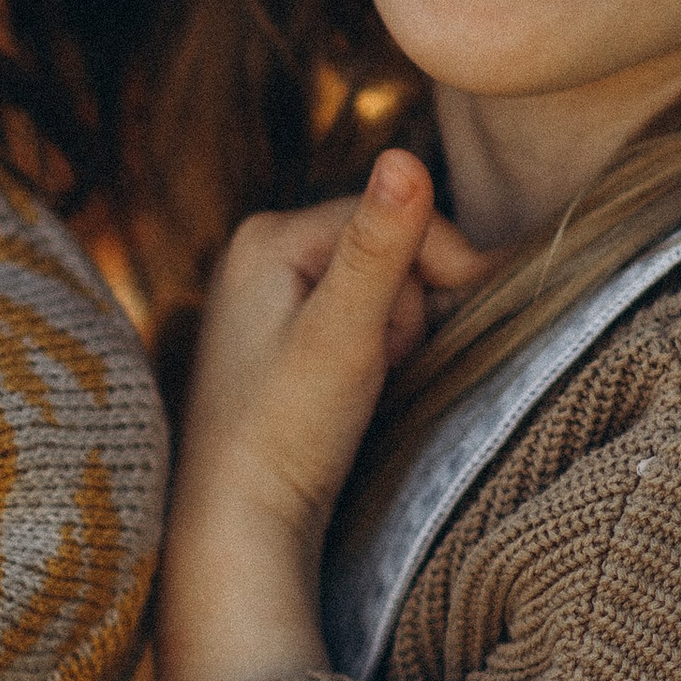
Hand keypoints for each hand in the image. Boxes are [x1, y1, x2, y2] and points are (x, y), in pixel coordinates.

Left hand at [156, 153, 490, 680]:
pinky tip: (345, 398)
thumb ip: (380, 248)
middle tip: (370, 371)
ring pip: (383, 294)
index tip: (439, 333)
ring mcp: (268, 297)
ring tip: (352, 390)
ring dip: (392, 340)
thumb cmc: (286, 432)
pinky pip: (359, 325)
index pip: (400, 217)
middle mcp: (260, 252)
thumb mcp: (345, 334)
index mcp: (268, 234)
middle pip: (391, 254)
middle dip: (407, 312)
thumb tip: (406, 155)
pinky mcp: (281, 340)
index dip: (442, 270)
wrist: (238, 525)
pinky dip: (373, 358)